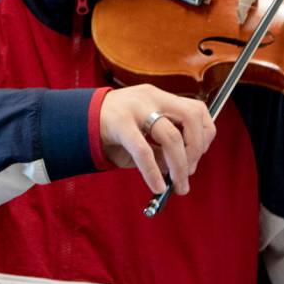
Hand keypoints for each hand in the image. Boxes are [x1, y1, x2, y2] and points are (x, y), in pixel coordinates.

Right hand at [100, 85, 215, 195]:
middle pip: (190, 118)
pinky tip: (157, 186)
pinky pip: (143, 151)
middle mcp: (151, 97)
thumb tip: (179, 169)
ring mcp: (136, 108)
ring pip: (171, 136)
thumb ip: (161, 146)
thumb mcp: (143, 133)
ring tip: (178, 185)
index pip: (197, 109)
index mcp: (160, 97)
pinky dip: (153, 172)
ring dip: (179, 166)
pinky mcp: (119, 123)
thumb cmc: (115, 129)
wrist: (77, 120)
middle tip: (189, 172)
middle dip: (196, 149)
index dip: (205, 134)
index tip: (198, 156)